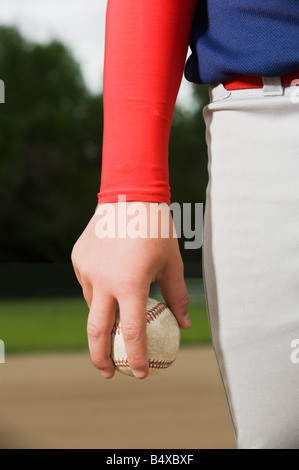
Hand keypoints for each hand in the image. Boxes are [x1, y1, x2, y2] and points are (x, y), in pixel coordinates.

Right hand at [71, 201, 190, 378]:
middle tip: (109, 372)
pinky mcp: (79, 260)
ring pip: (93, 304)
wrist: (129, 195)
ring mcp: (87, 270)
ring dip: (104, 314)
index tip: (138, 375)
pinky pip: (88, 283)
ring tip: (119, 303)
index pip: (131, 333)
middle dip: (101, 358)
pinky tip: (112, 273)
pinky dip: (100, 288)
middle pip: (96, 332)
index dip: (135, 358)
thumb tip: (185, 325)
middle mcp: (104, 281)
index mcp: (131, 285)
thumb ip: (177, 296)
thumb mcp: (172, 263)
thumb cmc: (157, 230)